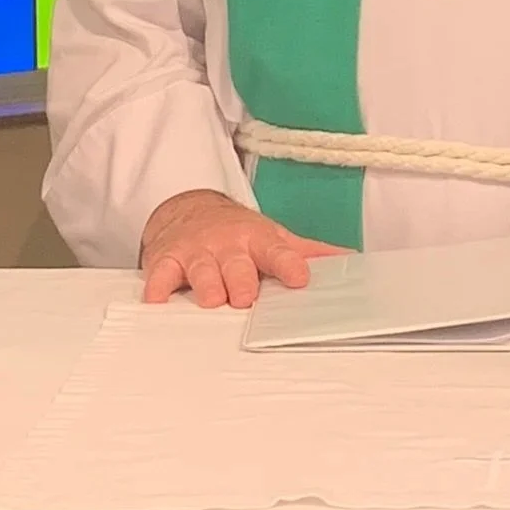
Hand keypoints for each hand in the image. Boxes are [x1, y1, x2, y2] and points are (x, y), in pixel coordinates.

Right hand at [139, 190, 347, 307]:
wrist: (190, 208)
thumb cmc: (238, 233)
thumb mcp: (274, 236)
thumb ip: (307, 253)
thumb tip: (351, 261)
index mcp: (258, 239)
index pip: (278, 251)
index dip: (289, 264)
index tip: (300, 278)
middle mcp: (228, 244)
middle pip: (237, 264)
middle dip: (242, 280)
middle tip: (247, 298)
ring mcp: (196, 252)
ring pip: (201, 270)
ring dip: (207, 286)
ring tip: (213, 301)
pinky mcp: (166, 260)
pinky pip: (160, 275)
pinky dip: (158, 287)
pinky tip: (158, 300)